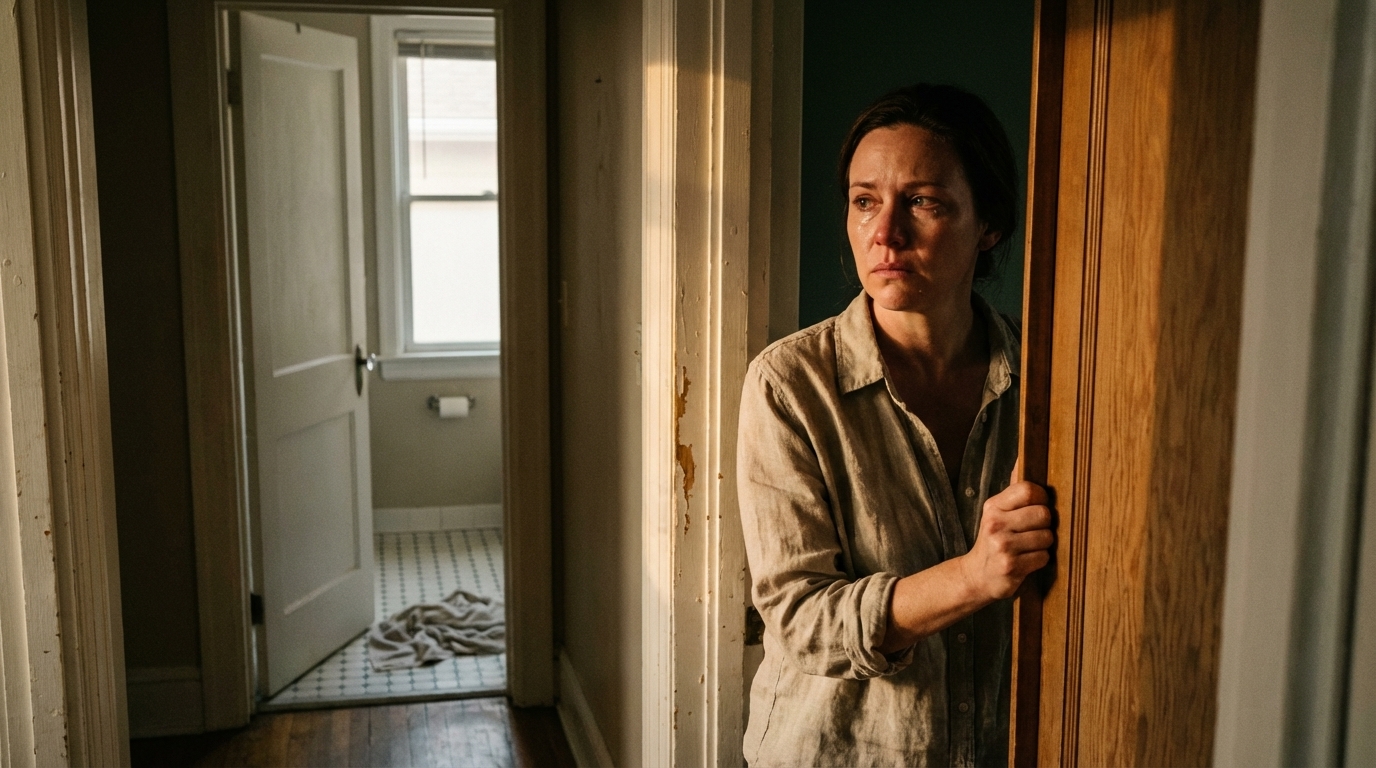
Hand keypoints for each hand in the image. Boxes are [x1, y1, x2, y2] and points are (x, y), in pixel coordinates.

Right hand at [959, 479, 1053, 601]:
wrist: (976, 575)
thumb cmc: (994, 540)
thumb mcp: (997, 513)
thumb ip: (1013, 490)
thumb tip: (1022, 459)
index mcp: (993, 506)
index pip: (1028, 490)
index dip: (1042, 498)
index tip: (1038, 506)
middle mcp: (995, 524)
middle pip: (1043, 514)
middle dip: (1045, 524)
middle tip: (1034, 530)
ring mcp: (1003, 546)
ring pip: (1046, 537)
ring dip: (1043, 544)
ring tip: (1029, 547)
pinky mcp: (1011, 566)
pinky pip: (1043, 557)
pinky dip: (1039, 560)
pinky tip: (1026, 560)